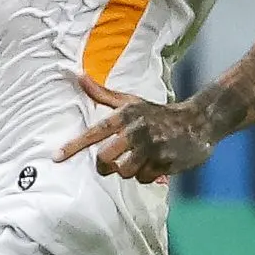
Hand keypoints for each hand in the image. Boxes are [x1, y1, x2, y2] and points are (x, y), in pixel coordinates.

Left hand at [53, 71, 211, 183]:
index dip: (75, 145)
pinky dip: (145, 175)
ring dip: (128, 171)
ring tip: (138, 160)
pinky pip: (144, 179)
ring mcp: (152, 148)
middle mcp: (137, 131)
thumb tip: (78, 76)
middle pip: (105, 159)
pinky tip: (154, 163)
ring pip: (125, 172)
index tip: (57, 157)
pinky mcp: (166, 162)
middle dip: (104, 166)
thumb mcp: (130, 101)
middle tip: (110, 165)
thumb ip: (102, 94)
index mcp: (125, 116)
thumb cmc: (156, 113)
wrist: (198, 121)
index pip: (95, 131)